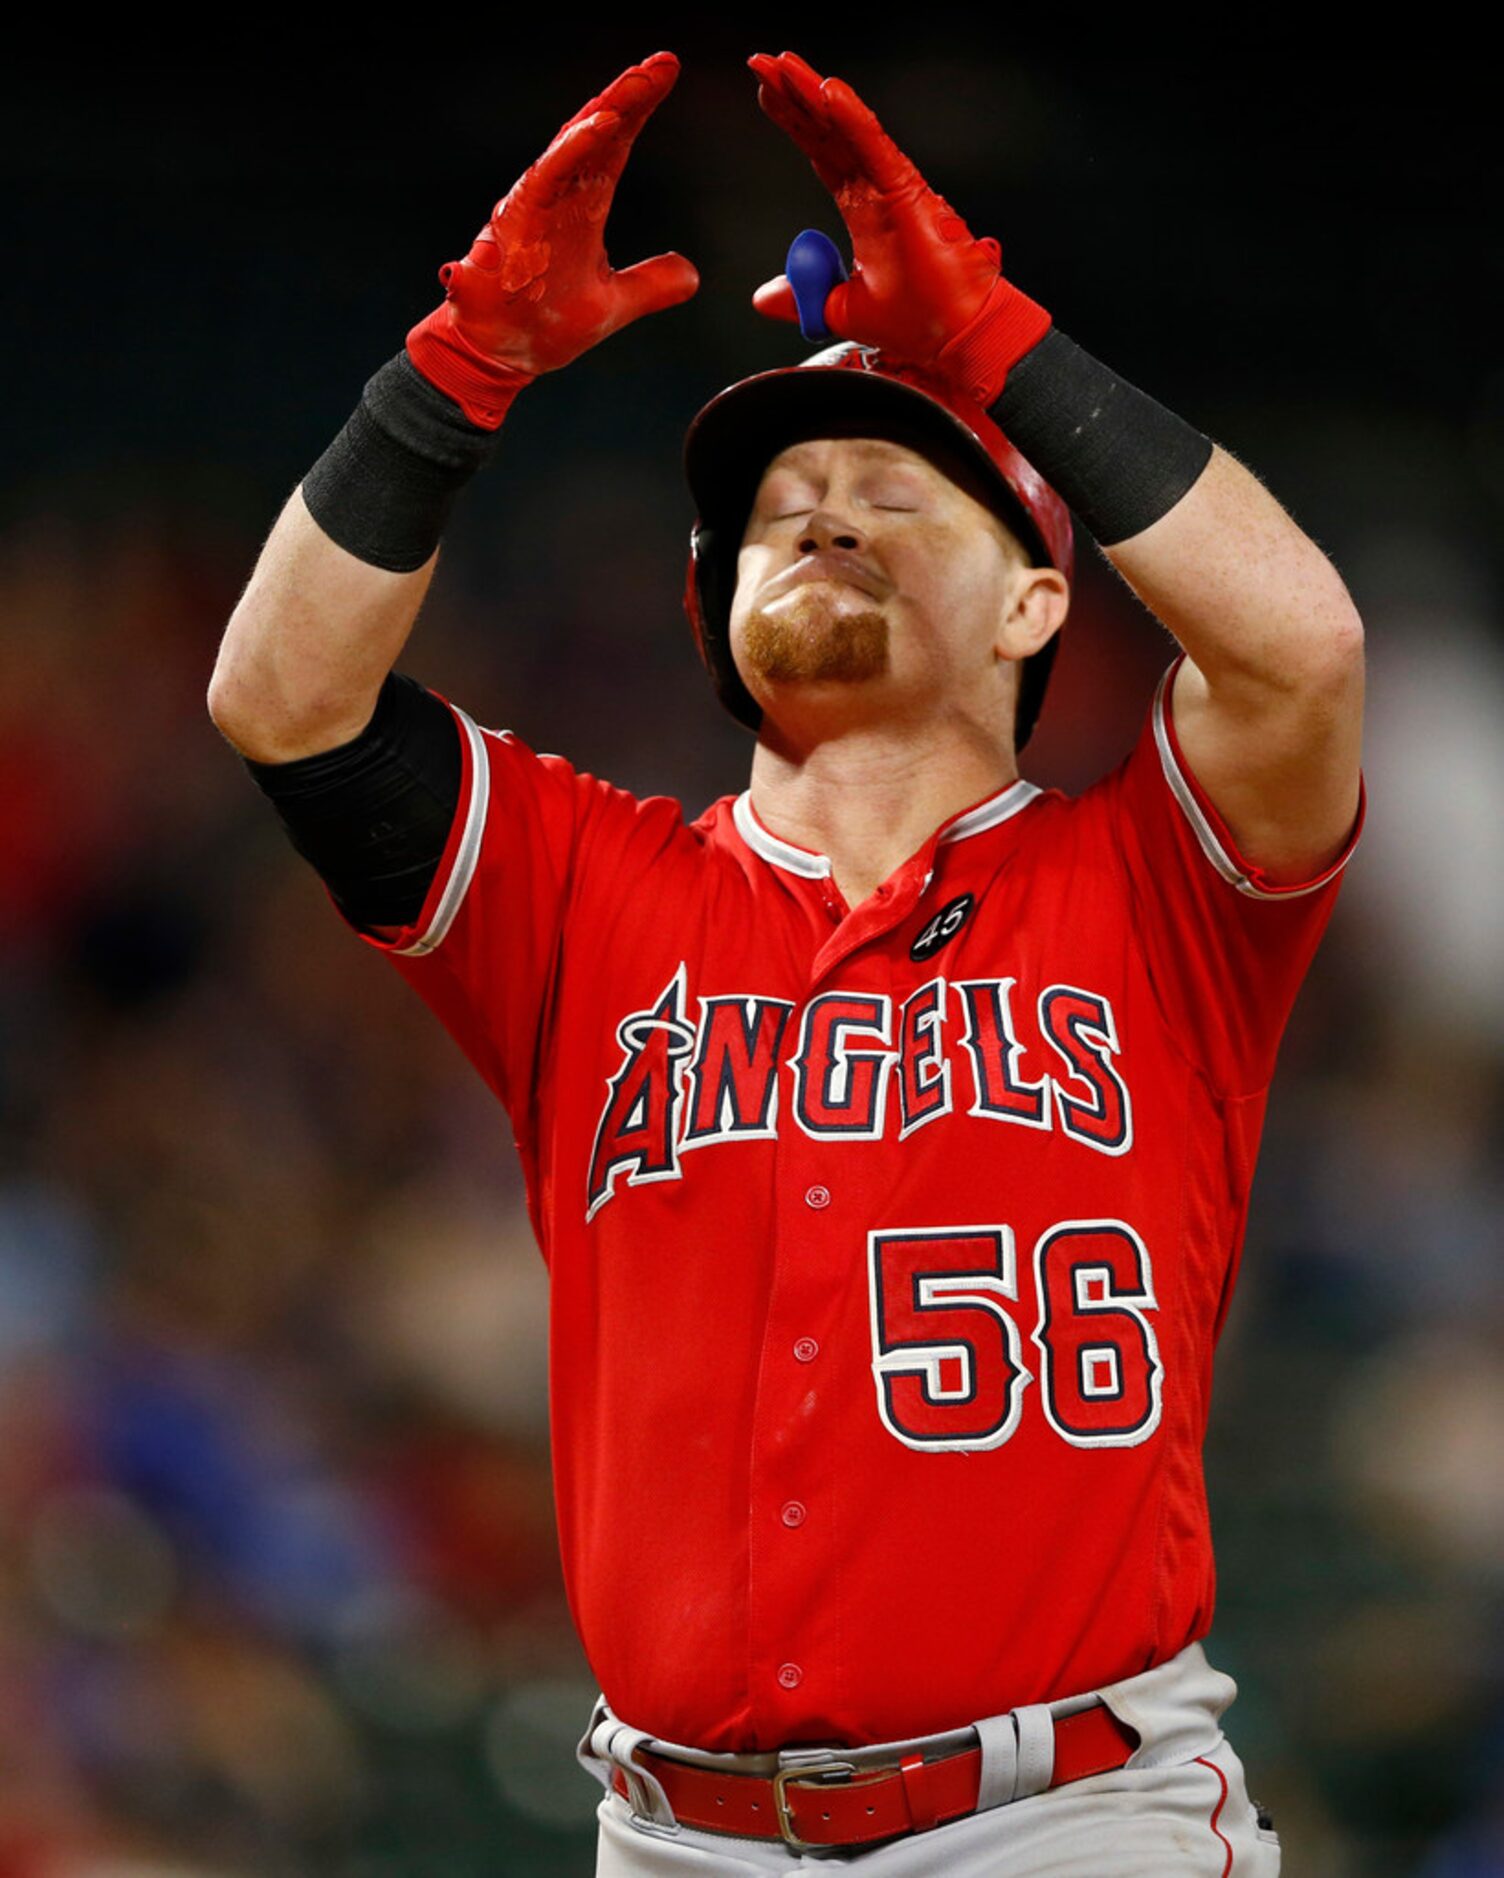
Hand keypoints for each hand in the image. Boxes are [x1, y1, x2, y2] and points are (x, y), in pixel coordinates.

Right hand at [407, 52, 698, 426]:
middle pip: (599, 132)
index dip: (640, 110)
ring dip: (608, 109)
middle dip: (631, 95)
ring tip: (640, 80)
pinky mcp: (519, 217)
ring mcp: (538, 202)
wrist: (503, 354)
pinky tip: (603, 123)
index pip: (617, 146)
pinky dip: (575, 147)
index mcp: (584, 205)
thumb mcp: (615, 304)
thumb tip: (690, 274)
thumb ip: (653, 285)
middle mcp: (561, 193)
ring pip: (575, 143)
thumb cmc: (546, 324)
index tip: (667, 74)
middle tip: (663, 62)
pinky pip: (549, 173)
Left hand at [747, 51, 1048, 404]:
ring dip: (815, 94)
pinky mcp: (909, 191)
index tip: (765, 93)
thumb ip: (803, 295)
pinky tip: (828, 93)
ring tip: (782, 68)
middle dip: (794, 94)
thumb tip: (764, 296)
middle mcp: (878, 189)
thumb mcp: (839, 309)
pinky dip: (852, 118)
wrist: (955, 338)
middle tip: (761, 62)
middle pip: (829, 129)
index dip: (794, 121)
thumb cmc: (917, 322)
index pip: (822, 151)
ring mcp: (894, 185)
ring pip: (848, 128)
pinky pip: (875, 146)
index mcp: (864, 209)